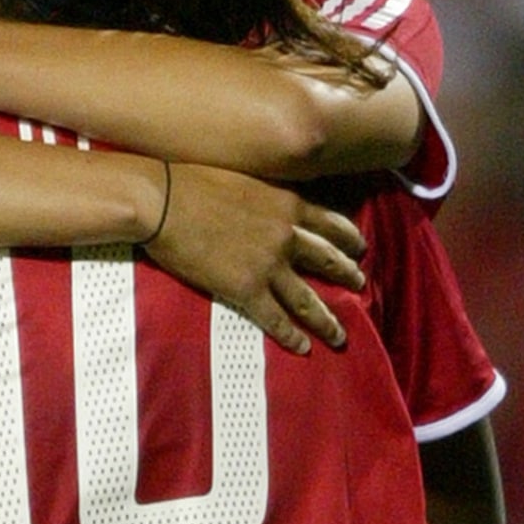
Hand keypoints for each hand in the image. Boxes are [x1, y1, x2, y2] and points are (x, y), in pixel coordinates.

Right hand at [142, 162, 365, 355]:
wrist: (162, 200)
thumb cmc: (192, 179)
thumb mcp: (243, 176)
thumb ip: (265, 193)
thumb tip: (269, 200)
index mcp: (286, 203)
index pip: (330, 222)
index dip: (348, 237)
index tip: (359, 246)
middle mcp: (286, 234)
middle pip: (328, 261)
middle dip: (348, 275)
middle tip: (360, 285)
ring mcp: (268, 264)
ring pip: (308, 299)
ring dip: (327, 320)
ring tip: (340, 335)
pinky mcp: (245, 289)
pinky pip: (275, 319)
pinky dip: (291, 336)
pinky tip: (303, 348)